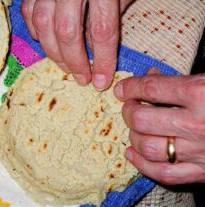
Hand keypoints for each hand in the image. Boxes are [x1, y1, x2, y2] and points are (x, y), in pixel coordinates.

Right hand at [21, 0, 133, 89]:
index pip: (102, 30)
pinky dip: (36, 33)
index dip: (103, 60)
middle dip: (74, 61)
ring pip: (43, 25)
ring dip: (54, 52)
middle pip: (67, 31)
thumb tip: (95, 53)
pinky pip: (28, 13)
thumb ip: (106, 19)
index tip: (101, 81)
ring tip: (66, 66)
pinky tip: (48, 43)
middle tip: (82, 78)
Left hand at [114, 68, 204, 184]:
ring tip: (132, 128)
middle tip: (129, 107)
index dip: (130, 87)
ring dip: (132, 136)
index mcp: (201, 93)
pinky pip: (163, 173)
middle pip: (143, 119)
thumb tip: (149, 75)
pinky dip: (141, 164)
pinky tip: (131, 153)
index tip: (122, 89)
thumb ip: (178, 79)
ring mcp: (199, 150)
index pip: (151, 88)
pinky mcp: (202, 171)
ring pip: (148, 146)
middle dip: (128, 111)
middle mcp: (198, 123)